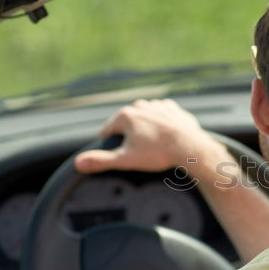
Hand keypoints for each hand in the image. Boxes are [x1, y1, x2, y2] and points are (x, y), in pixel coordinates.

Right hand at [74, 99, 227, 178]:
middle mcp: (140, 105)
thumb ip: (101, 161)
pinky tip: (166, 138)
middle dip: (129, 138)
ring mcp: (157, 105)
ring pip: (144, 119)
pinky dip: (162, 126)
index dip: (109, 144)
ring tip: (153, 147)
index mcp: (125, 115)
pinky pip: (162, 117)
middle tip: (139, 153)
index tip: (116, 154)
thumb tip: (78, 163)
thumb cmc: (158, 153)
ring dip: (145, 130)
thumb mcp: (125, 160)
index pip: (107, 131)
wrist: (190, 147)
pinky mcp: (173, 109)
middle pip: (126, 124)